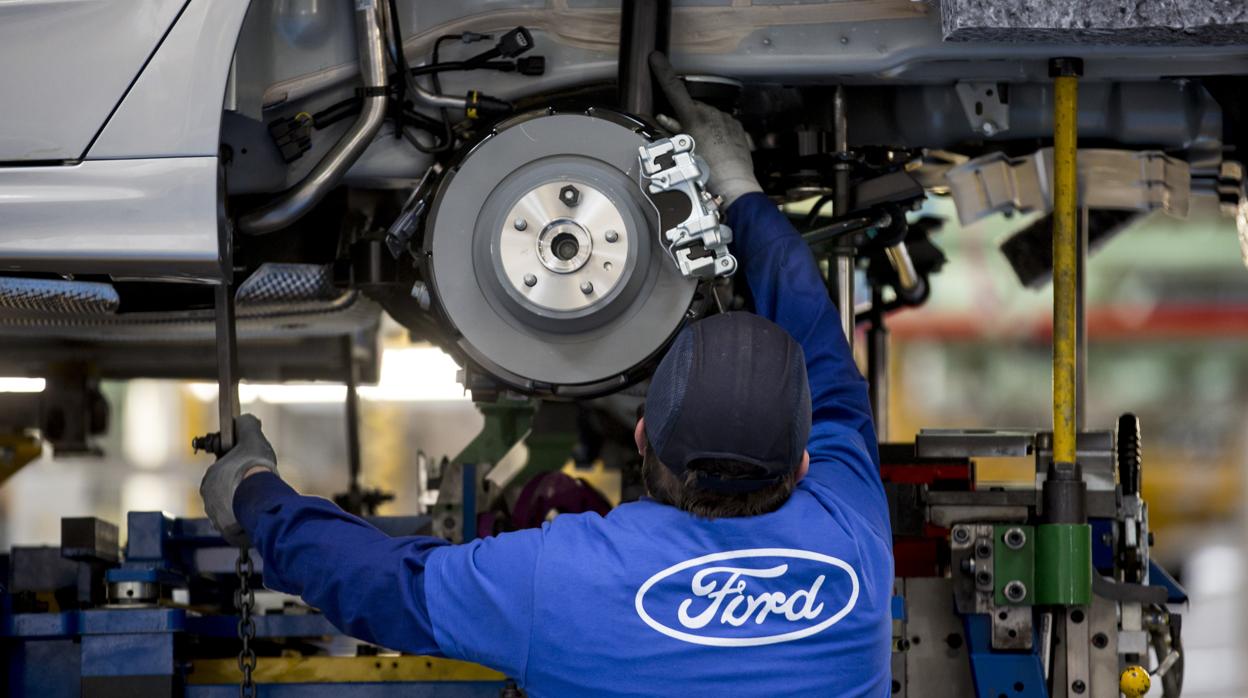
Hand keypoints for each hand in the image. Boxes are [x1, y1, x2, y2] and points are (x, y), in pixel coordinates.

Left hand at [199, 414, 277, 546]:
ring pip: (232, 511)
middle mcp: (209, 501)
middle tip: (258, 487)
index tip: (253, 470)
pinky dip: (247, 523)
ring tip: (260, 504)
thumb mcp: (251, 438)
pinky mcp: (228, 533)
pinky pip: (238, 527)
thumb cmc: (254, 469)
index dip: (239, 470)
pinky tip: (259, 517)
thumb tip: (243, 419)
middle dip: (240, 490)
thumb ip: (246, 426)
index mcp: (210, 480)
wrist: (260, 500)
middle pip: (227, 494)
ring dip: (243, 508)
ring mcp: (217, 519)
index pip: (223, 473)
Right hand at [649, 51, 761, 207]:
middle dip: (684, 117)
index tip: (655, 57)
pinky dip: (715, 131)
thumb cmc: (703, 175)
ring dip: (700, 126)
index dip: (663, 72)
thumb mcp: (680, 153)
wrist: (733, 187)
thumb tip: (662, 119)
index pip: (674, 89)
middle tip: (681, 137)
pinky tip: (714, 149)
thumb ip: (670, 132)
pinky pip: (721, 124)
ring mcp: (726, 120)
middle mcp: (712, 114)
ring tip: (700, 149)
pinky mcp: (737, 128)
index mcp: (695, 119)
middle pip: (691, 108)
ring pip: (707, 116)